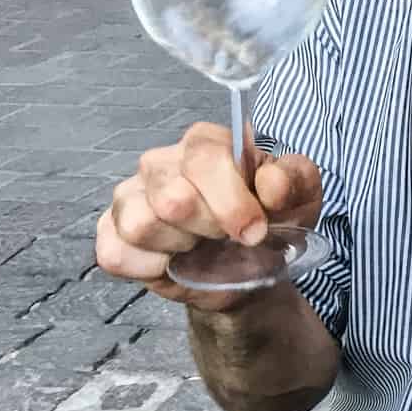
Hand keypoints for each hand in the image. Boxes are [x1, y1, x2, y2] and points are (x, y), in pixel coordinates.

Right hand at [96, 123, 322, 311]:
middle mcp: (161, 162)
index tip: (255, 230)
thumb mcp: (301, 198)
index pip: (204, 159)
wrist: (250, 266)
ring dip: (181, 247)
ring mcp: (130, 195)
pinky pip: (117, 253)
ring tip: (200, 244)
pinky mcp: (110, 231)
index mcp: (207, 143)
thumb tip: (271, 184)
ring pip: (142, 225)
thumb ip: (295, 180)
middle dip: (209, 228)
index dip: (231, 202)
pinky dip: (153, 268)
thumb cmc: (272, 220)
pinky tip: (174, 261)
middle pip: (172, 197)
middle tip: (226, 236)